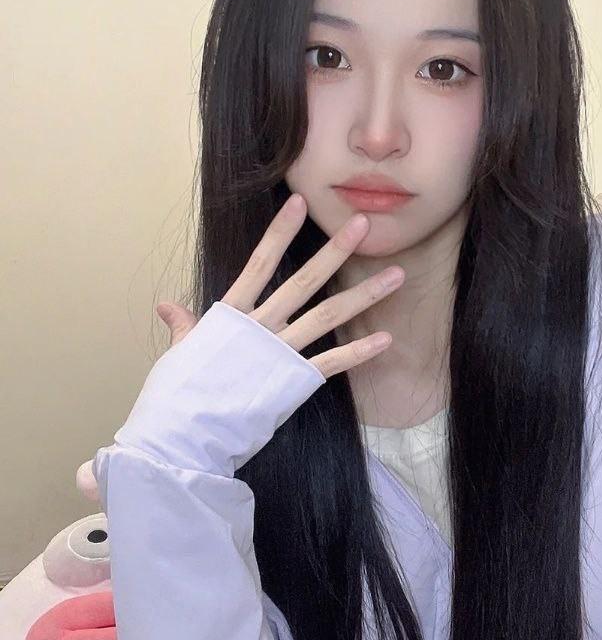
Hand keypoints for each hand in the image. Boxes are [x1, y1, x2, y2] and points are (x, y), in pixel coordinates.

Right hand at [76, 193, 403, 498]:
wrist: (179, 437)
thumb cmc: (173, 397)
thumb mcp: (179, 354)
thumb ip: (184, 326)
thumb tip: (167, 304)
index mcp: (229, 315)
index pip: (259, 263)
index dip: (279, 232)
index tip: (299, 202)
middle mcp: (258, 327)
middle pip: (303, 281)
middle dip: (335, 251)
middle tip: (364, 225)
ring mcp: (278, 354)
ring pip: (328, 316)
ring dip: (365, 295)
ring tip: (397, 276)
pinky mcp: (292, 383)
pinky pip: (332, 362)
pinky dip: (360, 352)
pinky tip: (387, 338)